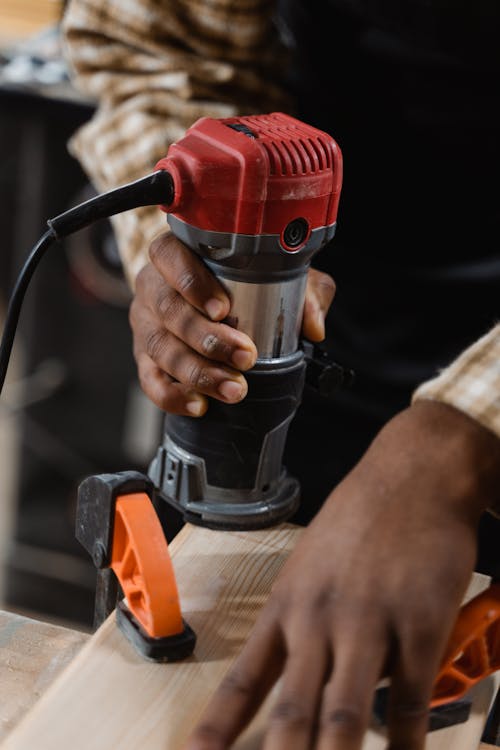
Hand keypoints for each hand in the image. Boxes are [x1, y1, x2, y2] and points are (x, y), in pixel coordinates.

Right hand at [129, 231, 335, 415]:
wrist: (211, 302)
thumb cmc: (242, 282)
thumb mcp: (278, 274)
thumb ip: (304, 291)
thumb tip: (313, 326)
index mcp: (175, 255)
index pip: (169, 257)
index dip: (192, 283)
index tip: (223, 308)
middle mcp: (154, 287)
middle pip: (170, 311)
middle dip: (208, 338)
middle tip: (245, 356)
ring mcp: (145, 324)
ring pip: (161, 348)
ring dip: (198, 372)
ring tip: (233, 389)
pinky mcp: (144, 358)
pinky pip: (150, 380)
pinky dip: (173, 396)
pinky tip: (200, 406)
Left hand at [184, 400, 499, 749]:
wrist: (412, 475)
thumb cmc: (360, 517)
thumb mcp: (312, 563)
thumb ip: (307, 622)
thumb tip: (310, 676)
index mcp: (287, 606)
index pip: (242, 683)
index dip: (215, 731)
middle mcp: (318, 620)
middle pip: (290, 713)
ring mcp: (367, 623)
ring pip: (343, 715)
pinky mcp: (418, 624)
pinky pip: (410, 700)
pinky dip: (407, 743)